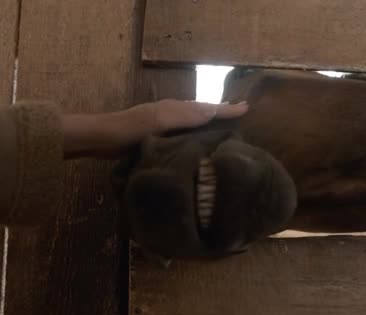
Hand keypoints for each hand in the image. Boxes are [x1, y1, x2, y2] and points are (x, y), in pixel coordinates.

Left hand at [61, 100, 248, 158]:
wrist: (103, 138)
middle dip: (221, 111)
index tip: (247, 108)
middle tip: (240, 114)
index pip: (208, 107)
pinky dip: (196, 131)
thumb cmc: (132, 129)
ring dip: (210, 120)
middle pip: (202, 110)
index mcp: (176, 108)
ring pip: (194, 119)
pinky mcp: (157, 134)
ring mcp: (164, 122)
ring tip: (224, 124)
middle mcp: (173, 112)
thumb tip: (214, 111)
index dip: (227, 109)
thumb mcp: (162, 121)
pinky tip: (196, 140)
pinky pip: (185, 130)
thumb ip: (187, 116)